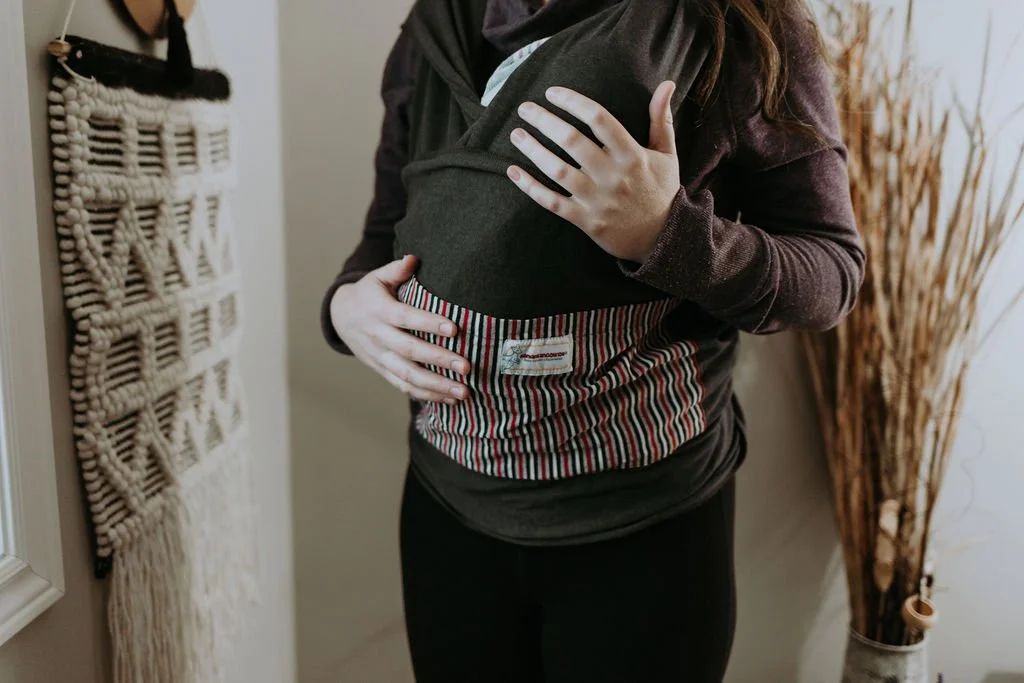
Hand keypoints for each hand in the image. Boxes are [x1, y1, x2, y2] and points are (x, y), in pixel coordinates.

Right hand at [329, 255, 470, 403]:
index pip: (405, 317)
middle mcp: (378, 336)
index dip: (428, 323)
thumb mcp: (378, 277)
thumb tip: (413, 259)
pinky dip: (426, 395)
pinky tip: (449, 399)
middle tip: (466, 366)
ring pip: (407, 375)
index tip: (454, 328)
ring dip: (436, 386)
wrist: (341, 317)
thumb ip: (396, 270)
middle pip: (410, 351)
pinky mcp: (381, 370)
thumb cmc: (369, 293)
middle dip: (439, 360)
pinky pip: (403, 386)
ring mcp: (379, 357)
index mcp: (379, 310)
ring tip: (464, 391)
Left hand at [506, 80, 680, 262]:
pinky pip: (552, 202)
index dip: (573, 102)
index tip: (552, 92)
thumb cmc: (661, 192)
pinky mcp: (586, 221)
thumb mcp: (667, 154)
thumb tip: (667, 83)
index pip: (599, 119)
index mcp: (632, 155)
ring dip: (533, 150)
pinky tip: (513, 171)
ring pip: (558, 171)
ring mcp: (597, 200)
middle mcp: (613, 176)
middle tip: (525, 108)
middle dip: (545, 121)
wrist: (663, 239)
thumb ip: (661, 120)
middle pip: (573, 141)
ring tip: (516, 134)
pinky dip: (530, 187)